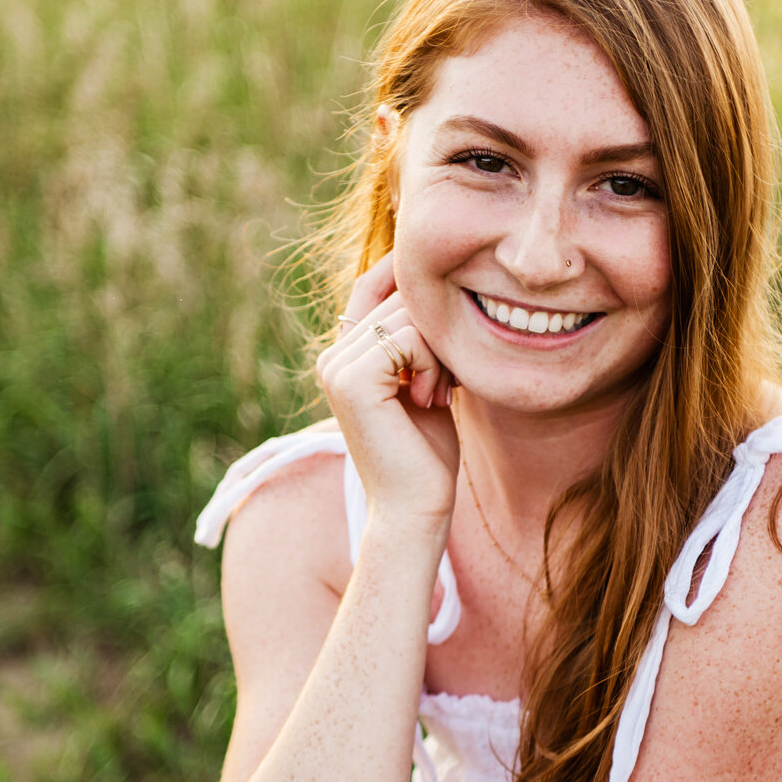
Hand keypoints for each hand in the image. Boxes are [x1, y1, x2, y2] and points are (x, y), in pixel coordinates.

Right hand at [316, 252, 459, 530]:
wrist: (415, 508)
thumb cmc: (427, 453)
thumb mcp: (426, 382)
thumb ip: (421, 339)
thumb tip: (440, 285)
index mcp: (344, 356)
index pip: (371, 284)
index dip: (406, 273)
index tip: (449, 284)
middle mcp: (332, 356)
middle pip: (398, 297)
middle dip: (437, 332)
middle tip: (447, 382)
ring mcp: (336, 367)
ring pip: (406, 316)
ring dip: (439, 353)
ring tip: (437, 394)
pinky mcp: (350, 379)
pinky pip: (407, 337)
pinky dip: (431, 365)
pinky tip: (429, 399)